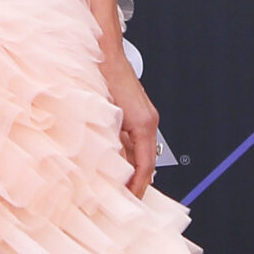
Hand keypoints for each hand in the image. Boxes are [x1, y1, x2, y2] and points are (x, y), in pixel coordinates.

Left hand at [98, 43, 159, 198]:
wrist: (105, 53)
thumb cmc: (105, 77)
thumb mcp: (105, 119)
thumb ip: (111, 145)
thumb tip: (109, 168)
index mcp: (145, 124)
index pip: (146, 166)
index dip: (139, 187)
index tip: (132, 200)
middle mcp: (148, 120)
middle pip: (146, 160)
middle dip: (136, 180)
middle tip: (124, 198)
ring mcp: (144, 116)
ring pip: (139, 150)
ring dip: (129, 167)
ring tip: (117, 183)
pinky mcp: (136, 112)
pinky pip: (134, 139)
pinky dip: (126, 152)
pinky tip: (113, 160)